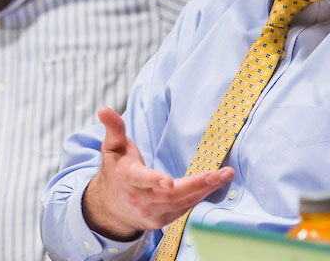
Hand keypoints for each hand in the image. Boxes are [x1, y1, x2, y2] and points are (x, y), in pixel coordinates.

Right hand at [82, 107, 233, 239]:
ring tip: (225, 175)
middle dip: (198, 184)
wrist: (110, 206)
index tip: (168, 181)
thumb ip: (113, 128)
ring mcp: (152, 213)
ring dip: (205, 189)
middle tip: (220, 173)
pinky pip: (184, 209)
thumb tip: (103, 109)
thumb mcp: (112, 147)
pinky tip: (215, 184)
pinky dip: (200, 196)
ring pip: (182, 202)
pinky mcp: (162, 221)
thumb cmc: (116, 170)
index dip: (154, 180)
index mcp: (127, 178)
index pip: (141, 180)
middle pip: (171, 194)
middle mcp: (140, 199)